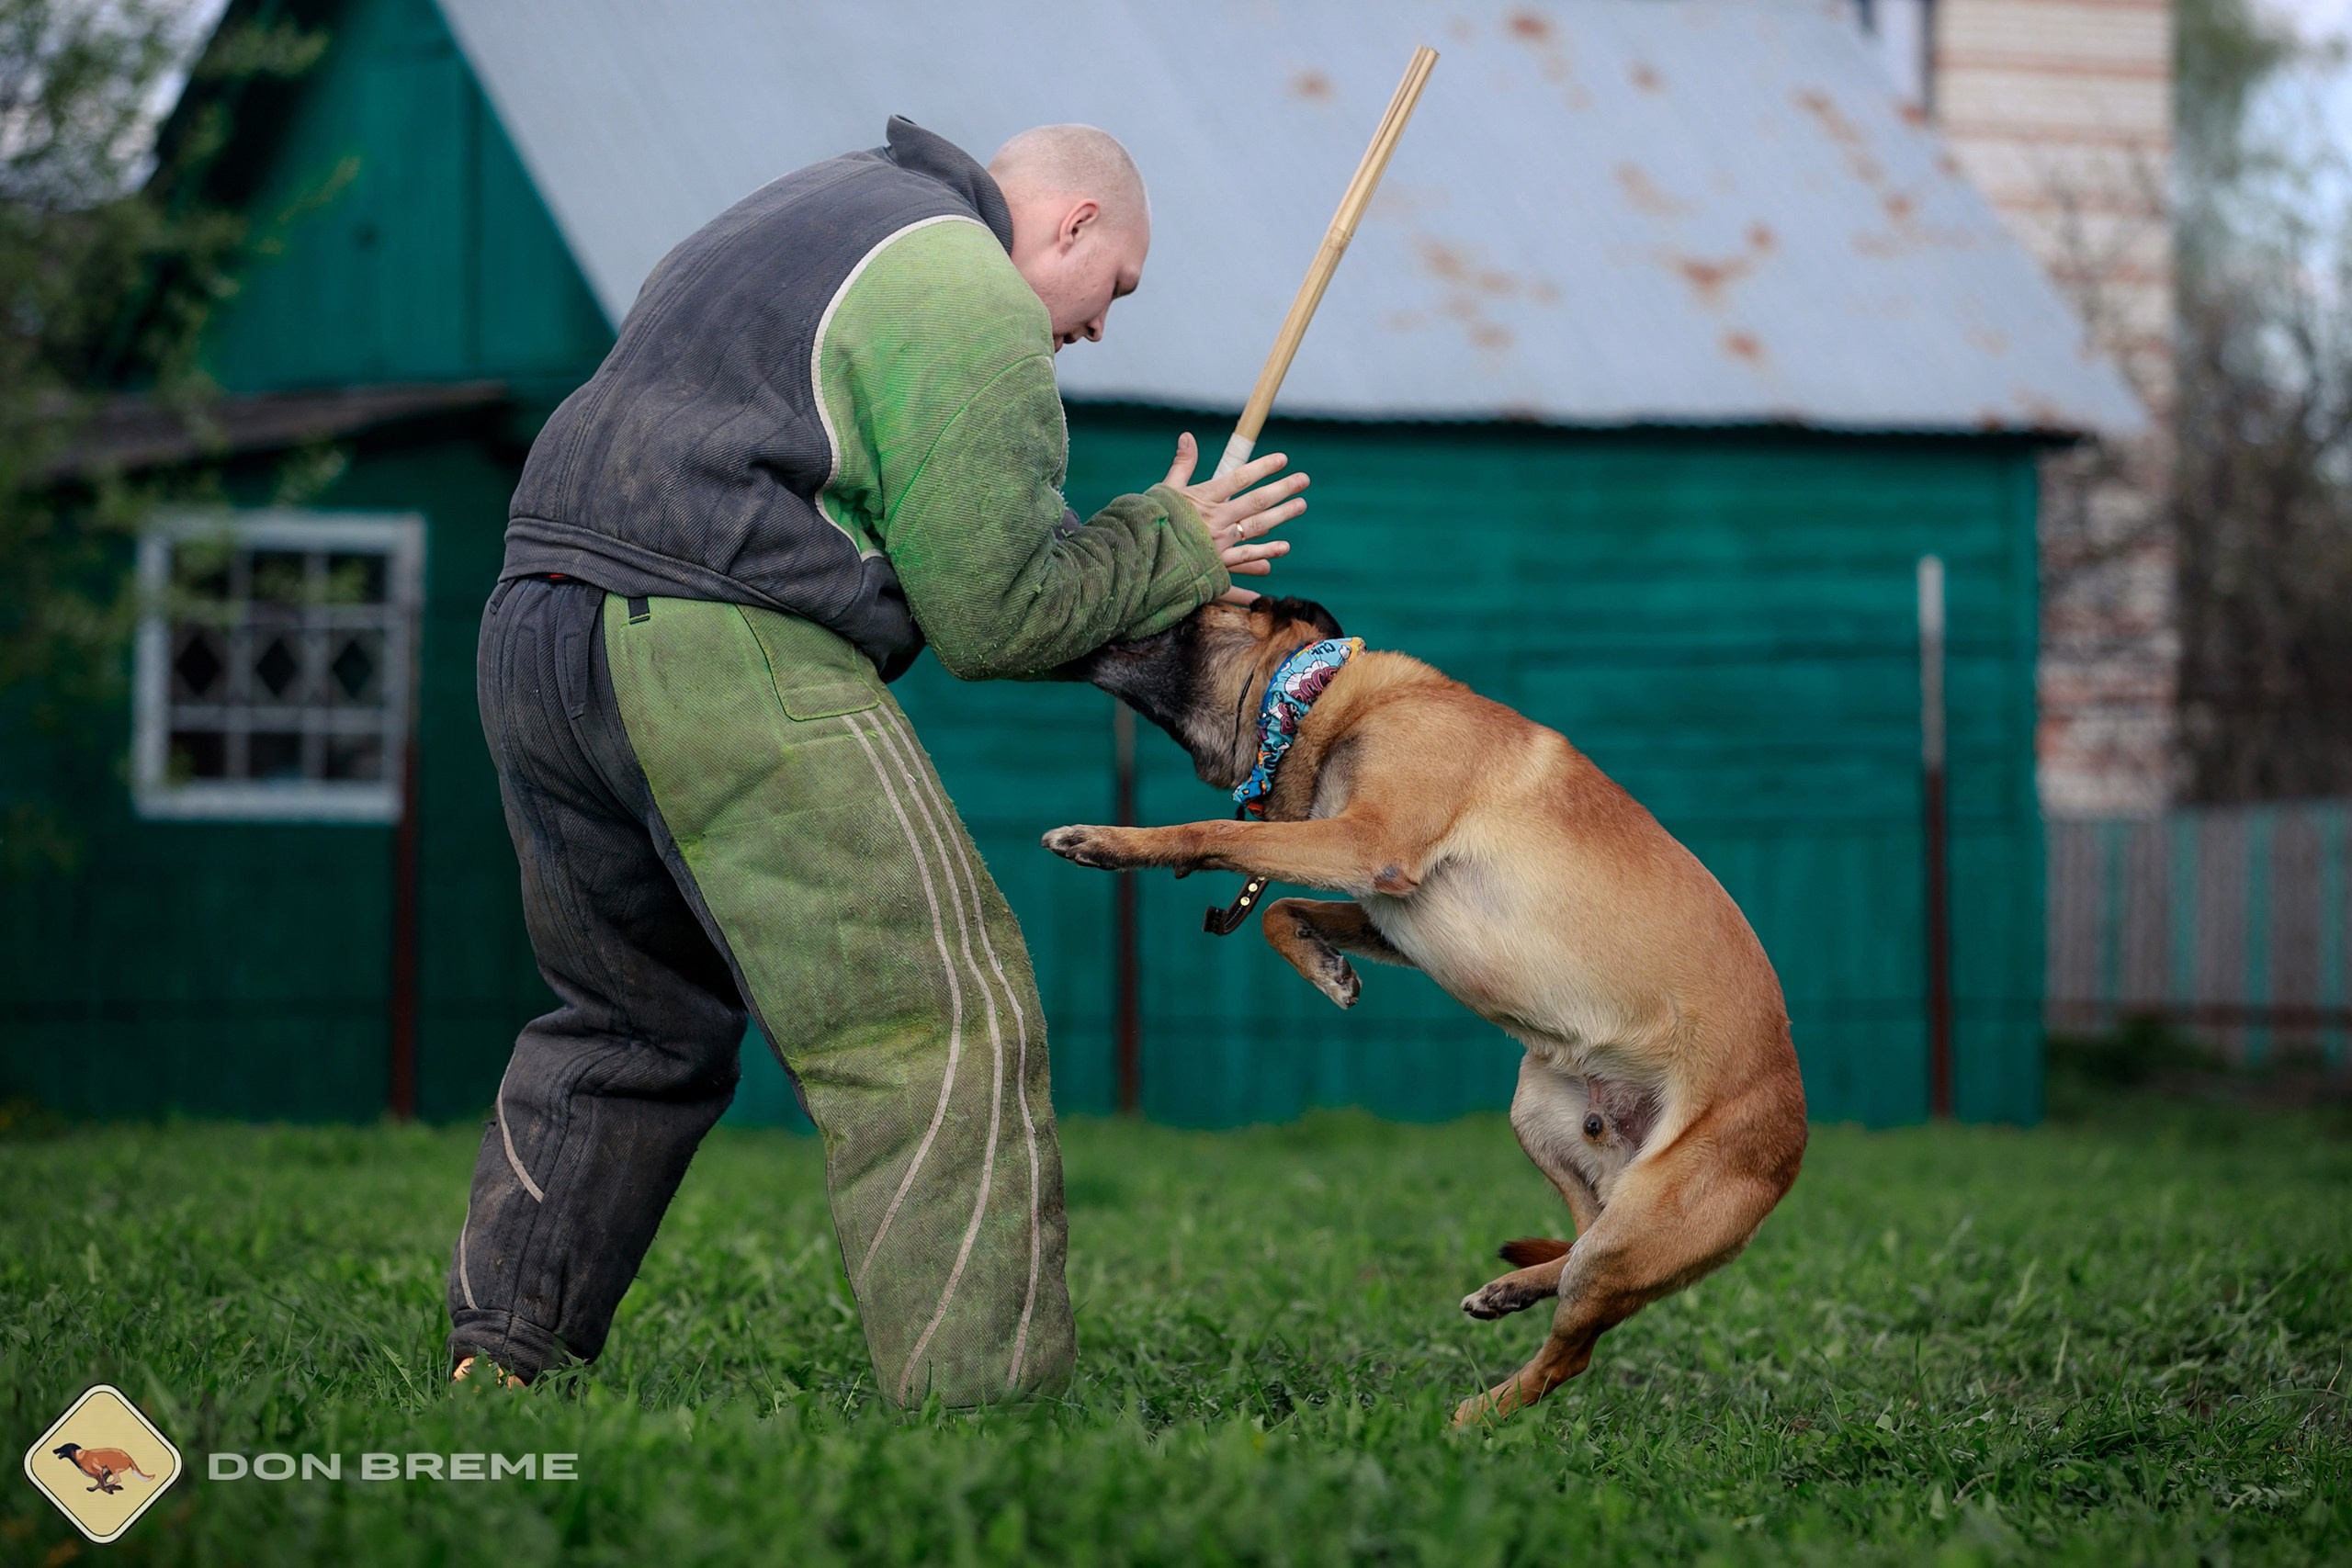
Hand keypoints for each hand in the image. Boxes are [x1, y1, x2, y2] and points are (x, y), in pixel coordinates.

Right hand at [1163, 432, 1307, 605]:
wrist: (1138, 560)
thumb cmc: (1148, 522)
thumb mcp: (1163, 490)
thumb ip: (1182, 465)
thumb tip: (1188, 436)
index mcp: (1202, 498)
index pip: (1239, 478)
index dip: (1263, 467)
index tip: (1283, 459)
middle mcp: (1215, 520)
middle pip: (1256, 501)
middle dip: (1282, 489)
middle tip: (1304, 480)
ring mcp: (1218, 545)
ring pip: (1257, 528)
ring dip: (1281, 516)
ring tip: (1301, 505)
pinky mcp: (1216, 567)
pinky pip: (1245, 561)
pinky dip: (1264, 556)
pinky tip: (1282, 548)